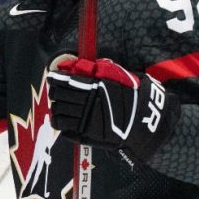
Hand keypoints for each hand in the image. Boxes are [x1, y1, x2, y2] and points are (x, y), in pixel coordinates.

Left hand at [46, 55, 179, 161]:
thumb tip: (80, 67)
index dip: (56, 79)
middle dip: (55, 93)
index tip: (53, 78)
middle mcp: (87, 100)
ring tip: (60, 106)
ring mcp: (85, 117)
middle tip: (56, 93)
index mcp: (95, 85)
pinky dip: (58, 121)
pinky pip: (63, 125)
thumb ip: (100, 72)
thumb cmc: (134, 97)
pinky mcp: (85, 131)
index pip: (66, 80)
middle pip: (58, 95)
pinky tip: (60, 119)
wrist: (145, 122)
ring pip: (58, 110)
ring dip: (56, 107)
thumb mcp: (120, 78)